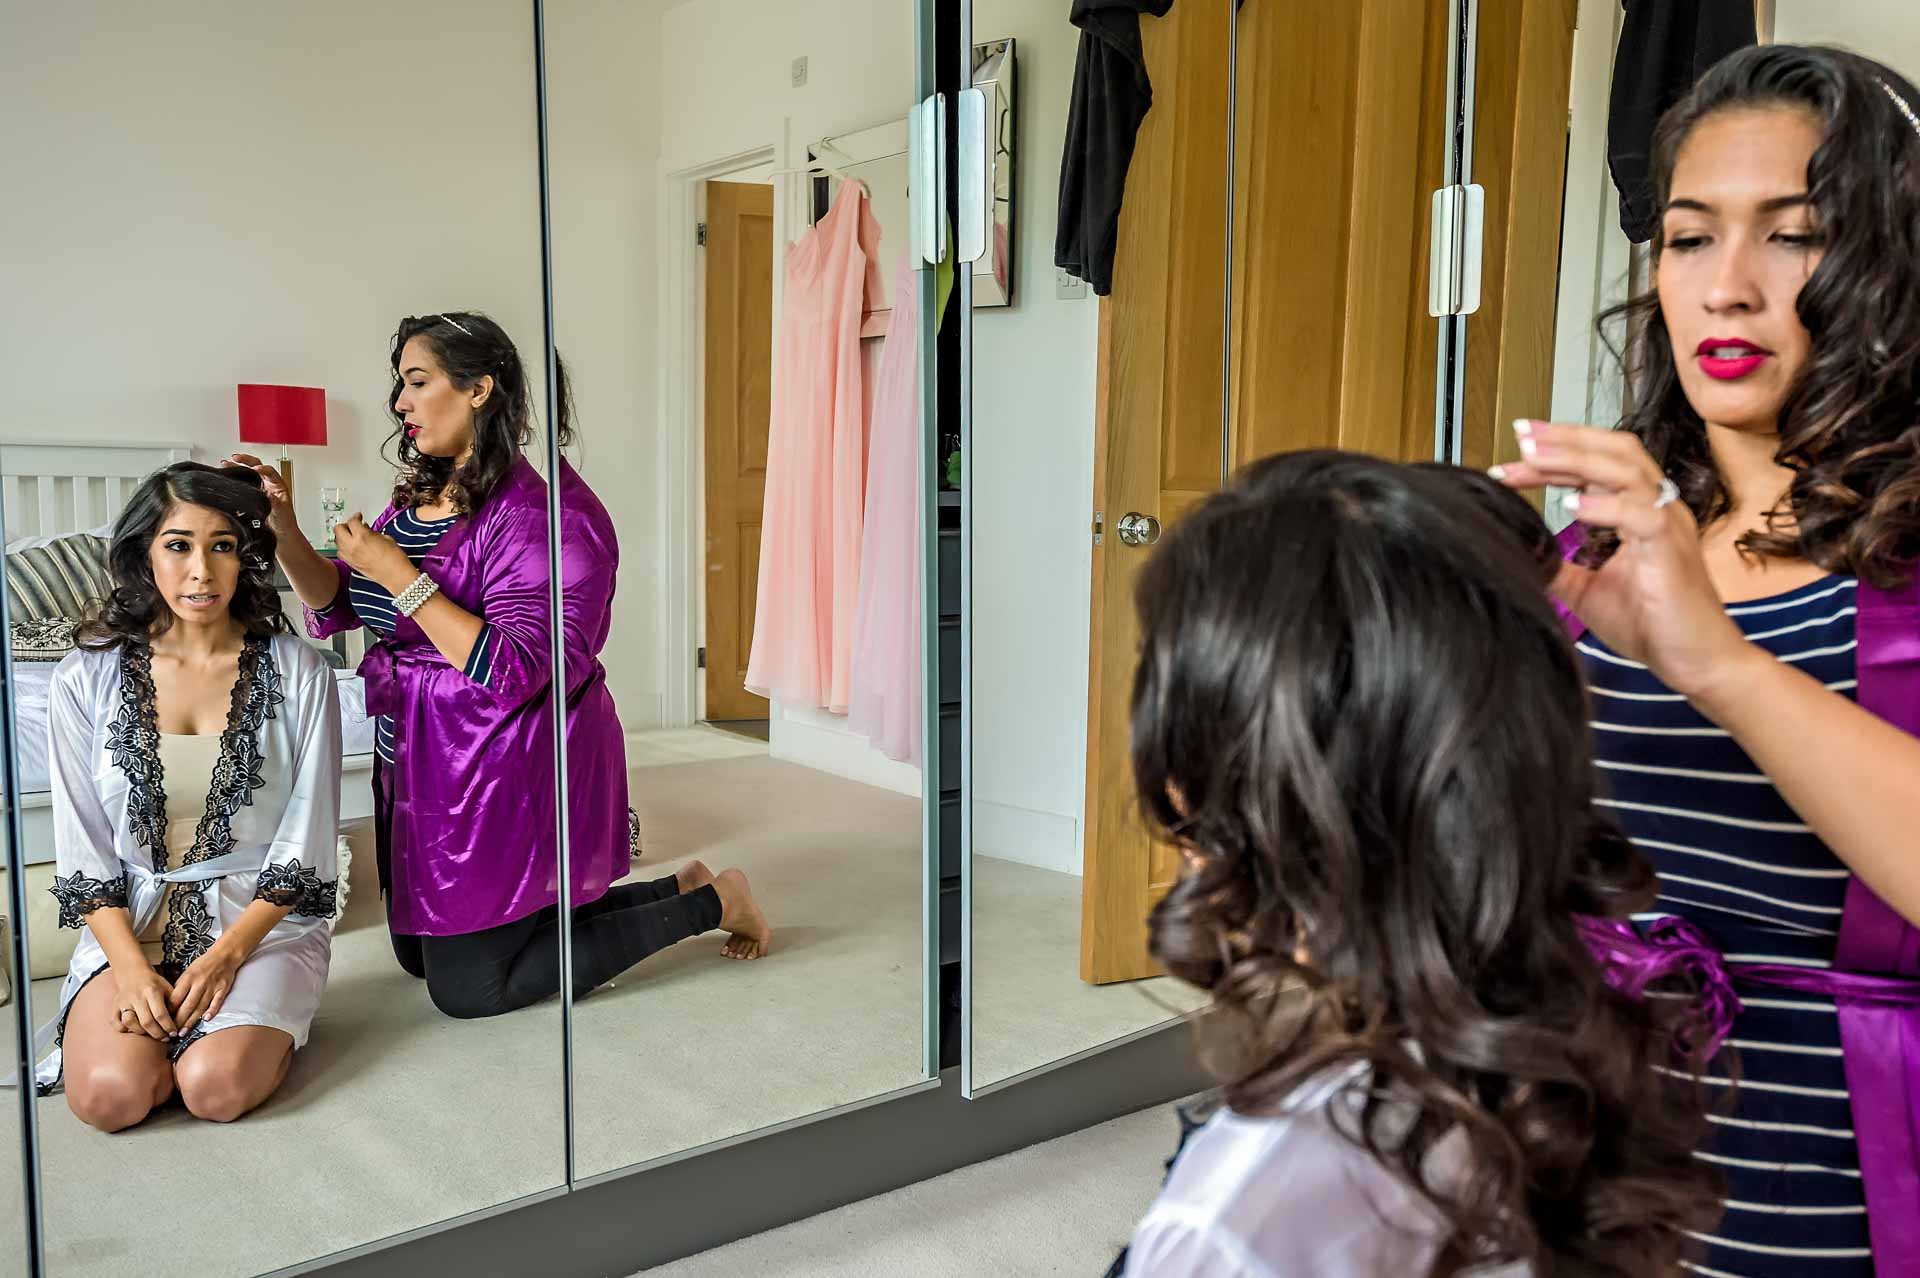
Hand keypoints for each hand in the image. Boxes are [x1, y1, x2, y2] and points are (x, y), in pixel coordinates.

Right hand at [111, 964, 177, 1040]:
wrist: (134, 973)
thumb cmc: (155, 984)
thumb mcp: (168, 988)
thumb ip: (173, 1003)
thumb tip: (180, 1023)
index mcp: (152, 991)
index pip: (160, 1014)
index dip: (168, 1026)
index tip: (174, 1033)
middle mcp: (136, 997)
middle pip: (146, 1022)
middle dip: (157, 1033)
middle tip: (165, 1038)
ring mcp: (123, 1002)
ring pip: (129, 1023)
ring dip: (141, 1032)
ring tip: (151, 1034)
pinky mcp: (114, 1006)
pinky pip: (116, 1023)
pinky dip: (124, 1029)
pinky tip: (135, 1029)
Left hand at [169, 939, 245, 1032]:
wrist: (224, 955)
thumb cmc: (203, 965)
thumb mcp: (187, 972)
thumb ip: (180, 988)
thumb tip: (170, 1006)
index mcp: (188, 978)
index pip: (176, 998)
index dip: (169, 1011)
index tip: (164, 1021)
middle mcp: (200, 983)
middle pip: (187, 1006)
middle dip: (179, 1021)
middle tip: (172, 1033)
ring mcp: (212, 987)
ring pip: (200, 1007)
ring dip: (192, 1021)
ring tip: (184, 1032)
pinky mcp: (223, 989)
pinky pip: (217, 1002)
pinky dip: (212, 1011)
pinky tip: (206, 1020)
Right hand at [223, 453, 298, 540]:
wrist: (279, 534)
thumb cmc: (284, 522)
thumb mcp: (281, 512)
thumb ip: (276, 503)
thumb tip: (270, 494)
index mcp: (278, 486)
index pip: (270, 472)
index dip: (262, 468)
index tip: (255, 469)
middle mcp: (268, 484)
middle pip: (257, 466)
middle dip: (246, 460)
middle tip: (235, 458)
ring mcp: (259, 489)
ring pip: (248, 473)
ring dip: (237, 467)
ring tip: (226, 463)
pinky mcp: (252, 495)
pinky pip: (243, 483)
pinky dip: (234, 478)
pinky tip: (226, 476)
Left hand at [333, 514, 413, 591]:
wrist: (396, 575)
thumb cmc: (395, 558)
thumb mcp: (386, 538)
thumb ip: (372, 532)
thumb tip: (366, 530)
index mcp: (363, 536)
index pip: (353, 521)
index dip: (356, 517)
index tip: (359, 517)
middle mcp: (352, 545)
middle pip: (339, 529)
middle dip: (345, 525)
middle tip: (353, 526)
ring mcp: (350, 555)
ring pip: (337, 541)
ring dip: (343, 536)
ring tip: (352, 536)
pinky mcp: (351, 564)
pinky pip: (340, 553)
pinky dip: (343, 548)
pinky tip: (351, 547)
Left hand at [1493, 419, 1757, 701]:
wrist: (1697, 663)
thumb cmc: (1652, 624)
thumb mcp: (1586, 590)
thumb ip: (1556, 564)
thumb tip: (1514, 547)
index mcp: (1640, 510)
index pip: (1598, 464)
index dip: (1559, 450)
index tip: (1517, 448)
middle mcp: (1658, 507)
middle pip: (1615, 450)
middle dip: (1565, 439)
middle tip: (1521, 436)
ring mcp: (1668, 524)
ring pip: (1626, 470)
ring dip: (1576, 460)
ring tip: (1534, 458)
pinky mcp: (1672, 550)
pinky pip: (1640, 514)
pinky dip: (1604, 506)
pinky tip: (1569, 506)